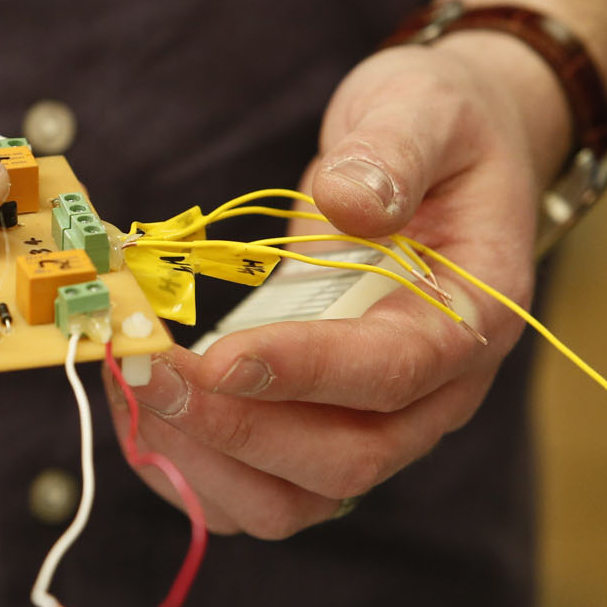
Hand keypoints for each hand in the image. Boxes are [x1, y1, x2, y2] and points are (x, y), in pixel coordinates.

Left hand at [106, 33, 570, 536]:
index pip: (392, 373)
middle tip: (148, 369)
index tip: (216, 355)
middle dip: (236, 426)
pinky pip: (261, 486)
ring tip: (134, 389)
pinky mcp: (323, 422)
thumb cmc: (439, 130)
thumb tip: (347, 201)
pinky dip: (196, 468)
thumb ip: (393, 152)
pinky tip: (141, 410)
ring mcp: (376, 419)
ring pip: (297, 498)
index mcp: (472, 319)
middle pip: (344, 461)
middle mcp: (433, 392)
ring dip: (207, 462)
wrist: (447, 159)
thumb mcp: (423, 109)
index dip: (304, 372)